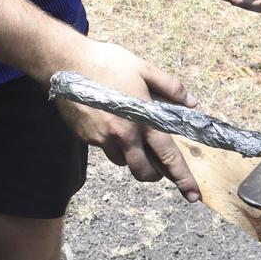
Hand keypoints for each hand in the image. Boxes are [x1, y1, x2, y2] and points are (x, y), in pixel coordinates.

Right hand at [56, 41, 201, 201]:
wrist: (66, 62)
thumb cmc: (108, 62)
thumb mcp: (144, 69)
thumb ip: (170, 88)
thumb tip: (192, 103)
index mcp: (143, 120)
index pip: (169, 156)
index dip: (183, 178)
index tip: (194, 197)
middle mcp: (124, 136)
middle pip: (143, 171)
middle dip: (153, 174)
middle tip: (157, 166)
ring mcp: (102, 139)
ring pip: (122, 161)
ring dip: (130, 155)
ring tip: (128, 132)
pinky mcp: (86, 137)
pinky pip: (104, 148)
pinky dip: (111, 142)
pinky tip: (107, 120)